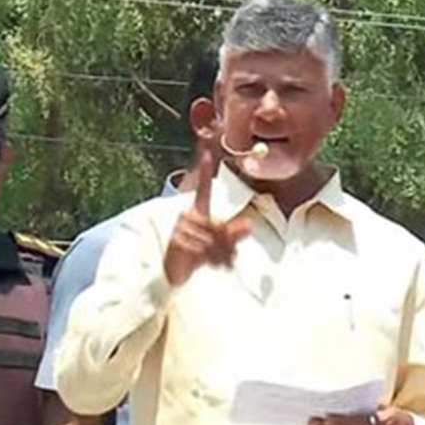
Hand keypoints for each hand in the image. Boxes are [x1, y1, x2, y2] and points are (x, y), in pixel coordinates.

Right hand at [163, 147, 251, 286]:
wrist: (177, 274)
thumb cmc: (198, 255)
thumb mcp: (220, 246)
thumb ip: (234, 235)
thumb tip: (248, 225)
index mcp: (199, 211)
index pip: (203, 188)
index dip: (204, 170)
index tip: (205, 150)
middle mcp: (189, 215)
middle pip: (219, 224)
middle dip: (227, 244)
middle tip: (230, 259)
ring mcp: (181, 226)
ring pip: (211, 238)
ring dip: (218, 254)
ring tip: (216, 263)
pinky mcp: (177, 240)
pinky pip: (201, 247)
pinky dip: (207, 258)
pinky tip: (204, 263)